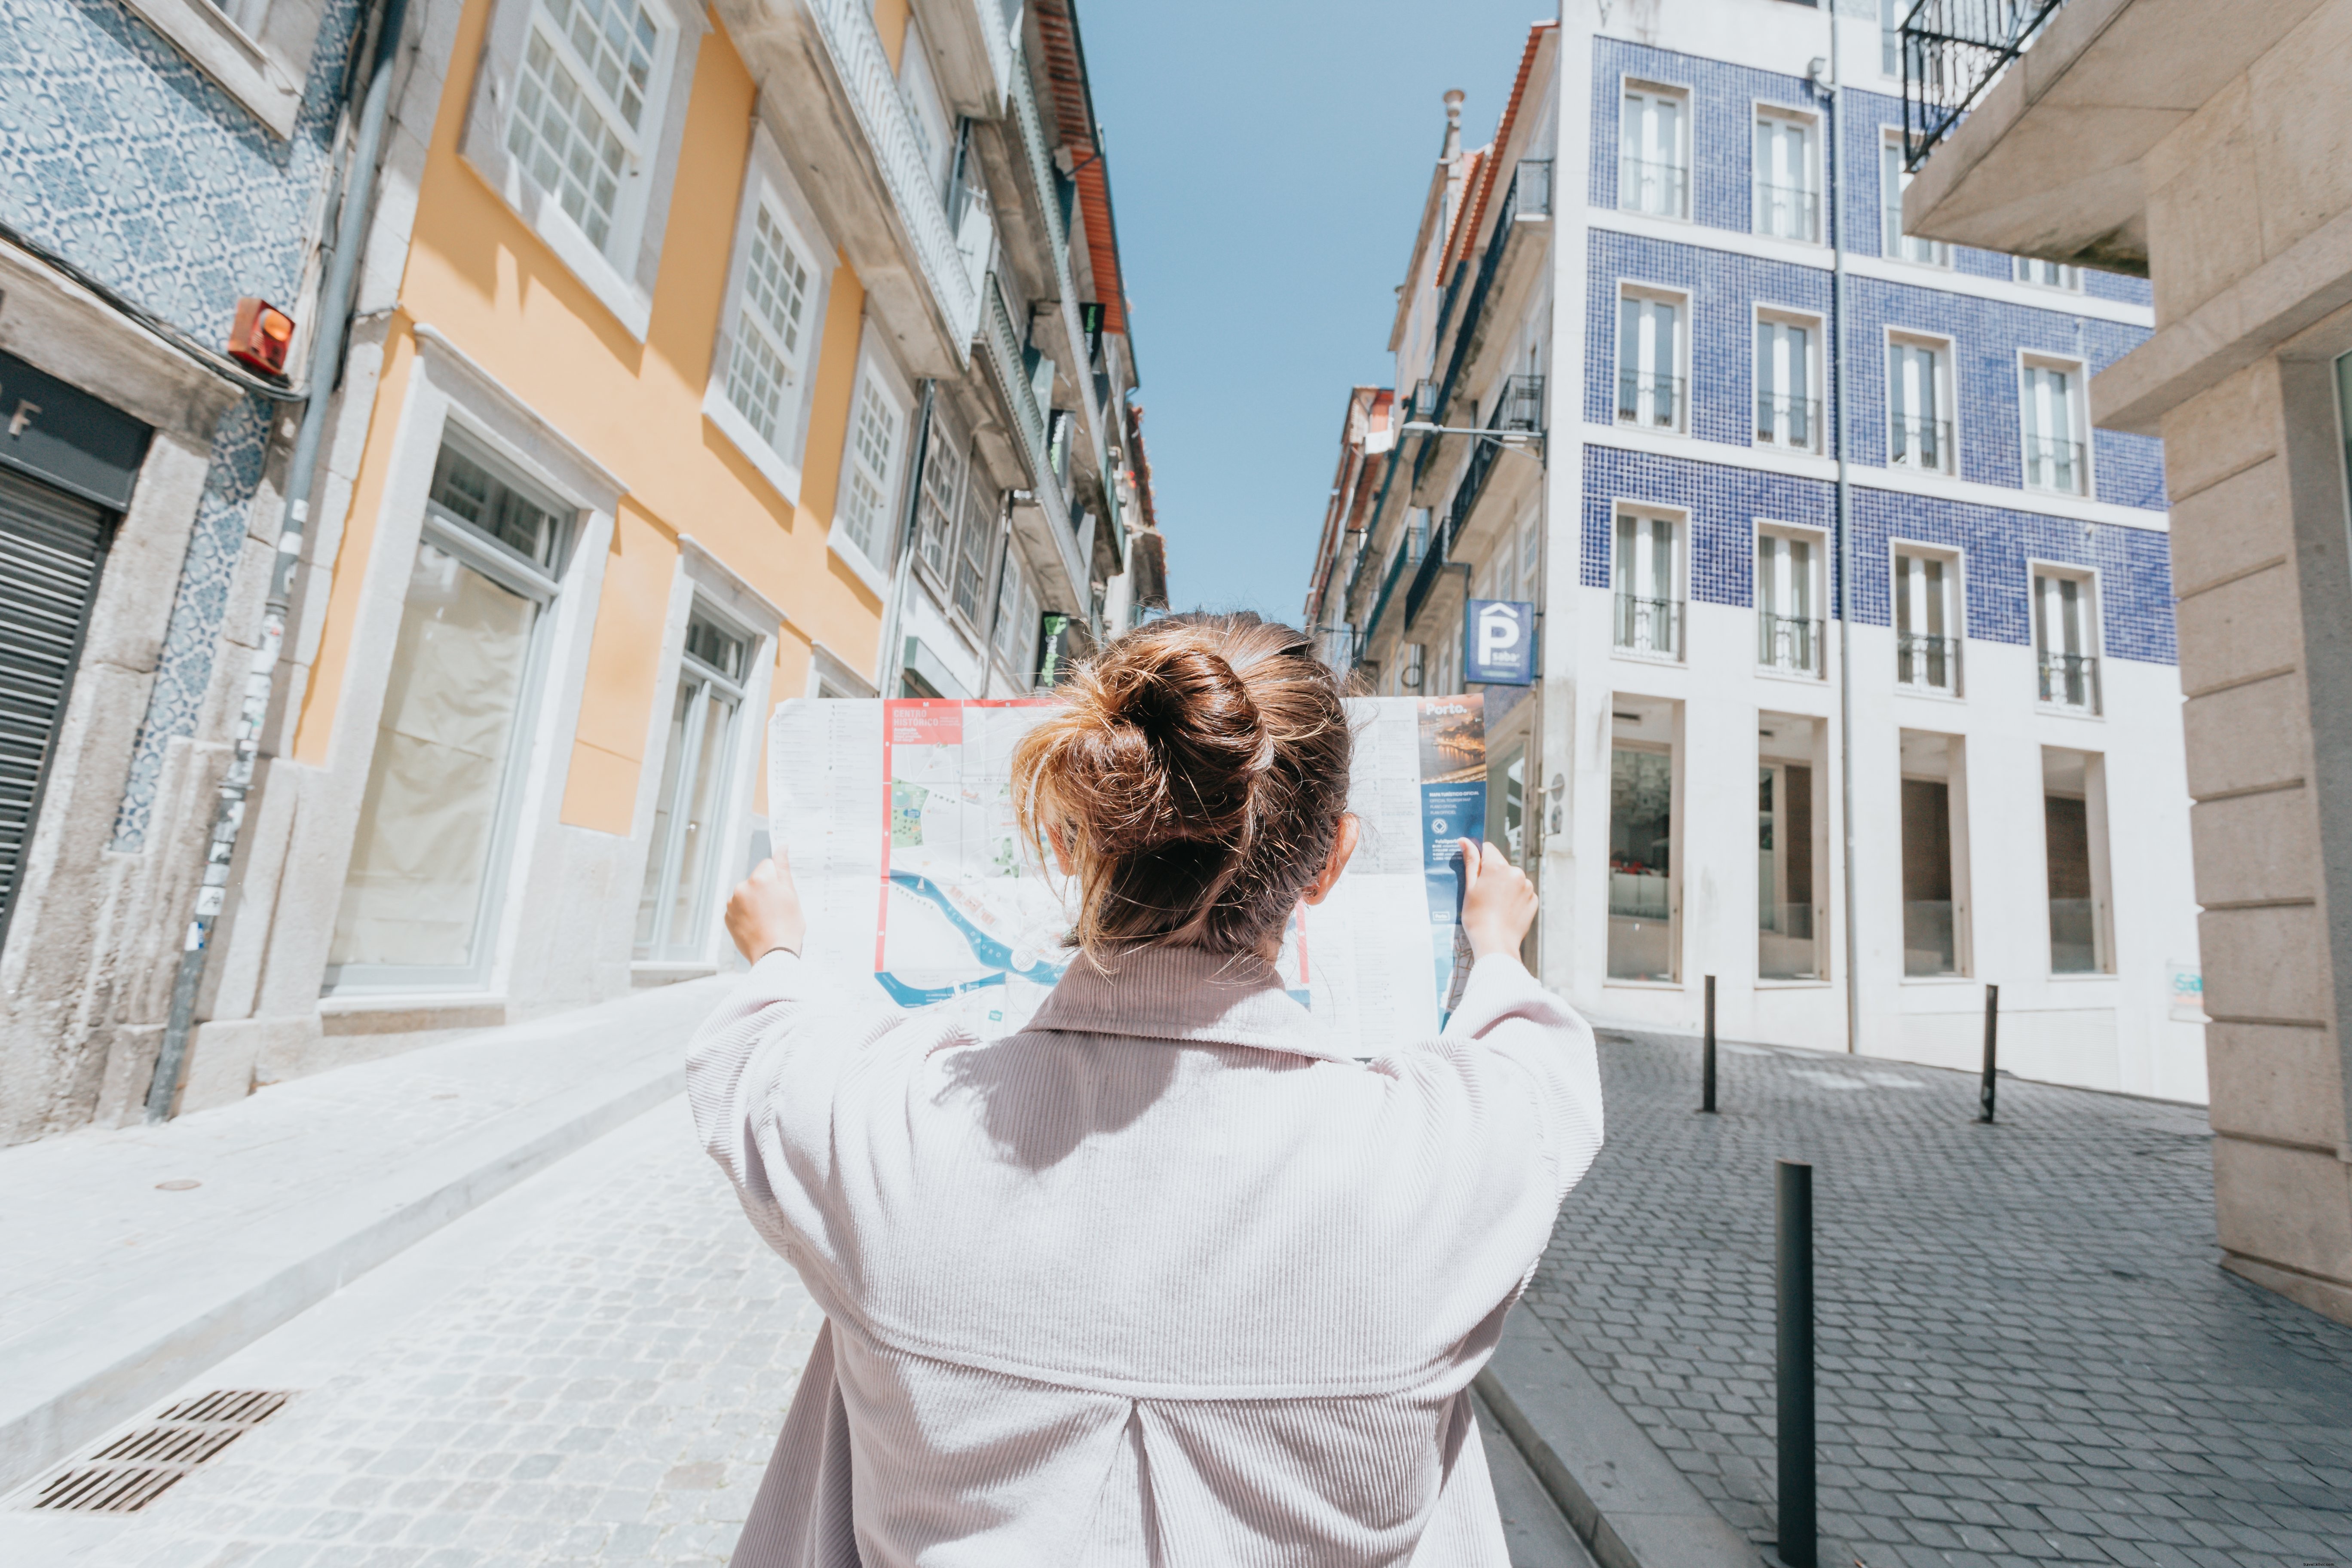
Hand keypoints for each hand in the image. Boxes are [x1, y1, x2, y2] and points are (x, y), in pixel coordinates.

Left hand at [726, 853, 806, 962]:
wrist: (773, 954)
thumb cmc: (787, 926)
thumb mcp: (791, 894)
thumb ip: (783, 868)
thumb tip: (782, 846)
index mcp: (760, 878)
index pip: (768, 866)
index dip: (778, 880)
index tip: (782, 895)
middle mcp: (742, 887)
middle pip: (756, 880)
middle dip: (765, 891)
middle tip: (777, 910)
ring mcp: (732, 903)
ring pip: (747, 895)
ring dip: (755, 902)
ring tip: (767, 920)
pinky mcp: (727, 917)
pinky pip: (739, 909)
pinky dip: (747, 915)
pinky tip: (758, 926)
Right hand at [1458, 838, 1536, 961]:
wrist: (1495, 943)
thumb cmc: (1477, 916)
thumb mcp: (1469, 887)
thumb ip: (1470, 861)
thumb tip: (1465, 840)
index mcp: (1498, 866)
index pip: (1488, 849)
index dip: (1479, 859)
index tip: (1475, 874)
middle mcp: (1516, 872)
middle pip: (1501, 865)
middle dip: (1492, 875)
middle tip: (1483, 895)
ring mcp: (1527, 886)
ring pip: (1512, 879)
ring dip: (1504, 886)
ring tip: (1494, 906)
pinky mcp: (1533, 900)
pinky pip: (1522, 892)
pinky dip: (1514, 898)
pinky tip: (1505, 911)